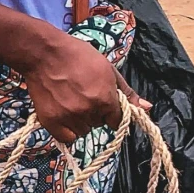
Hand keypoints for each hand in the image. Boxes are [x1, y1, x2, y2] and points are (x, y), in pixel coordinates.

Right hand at [17, 28, 127, 145]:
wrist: (45, 54)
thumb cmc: (78, 57)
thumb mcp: (109, 70)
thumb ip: (127, 93)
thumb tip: (147, 108)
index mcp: (105, 99)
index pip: (118, 121)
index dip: (112, 112)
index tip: (105, 105)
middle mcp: (88, 111)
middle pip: (99, 125)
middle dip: (95, 114)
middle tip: (83, 95)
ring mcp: (68, 118)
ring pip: (83, 131)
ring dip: (80, 122)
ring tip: (71, 102)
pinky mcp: (51, 122)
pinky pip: (66, 138)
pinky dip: (67, 130)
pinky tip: (64, 114)